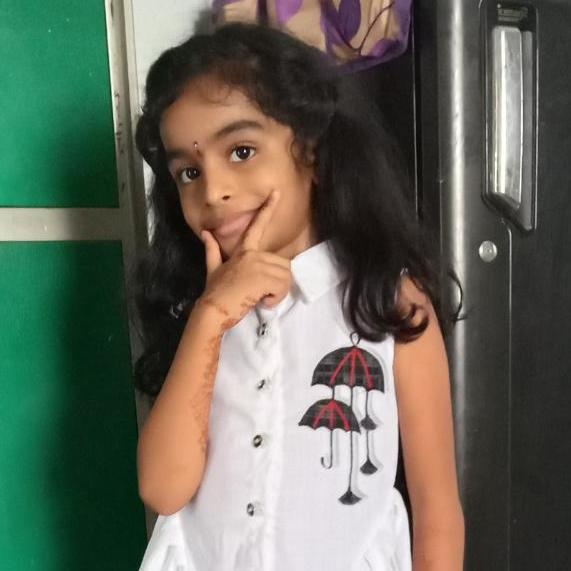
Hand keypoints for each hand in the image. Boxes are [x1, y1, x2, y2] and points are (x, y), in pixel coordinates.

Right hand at [194, 190, 291, 329]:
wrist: (212, 310)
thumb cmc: (214, 292)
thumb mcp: (213, 268)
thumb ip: (212, 250)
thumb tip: (205, 233)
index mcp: (244, 251)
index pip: (257, 226)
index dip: (268, 209)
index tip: (277, 192)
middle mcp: (253, 254)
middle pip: (283, 264)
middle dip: (278, 282)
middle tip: (262, 294)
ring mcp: (259, 264)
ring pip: (285, 276)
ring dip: (278, 292)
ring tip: (261, 298)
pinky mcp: (264, 278)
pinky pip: (283, 286)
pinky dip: (276, 298)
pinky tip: (263, 302)